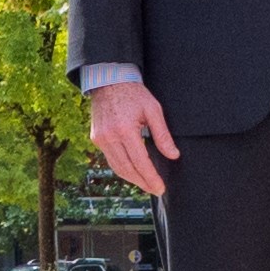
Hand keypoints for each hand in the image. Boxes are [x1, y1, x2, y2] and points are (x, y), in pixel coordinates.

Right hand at [85, 76, 178, 196]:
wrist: (109, 81)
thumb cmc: (134, 93)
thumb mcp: (153, 110)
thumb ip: (163, 134)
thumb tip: (173, 155)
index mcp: (125, 129)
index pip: (140, 162)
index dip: (151, 178)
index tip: (160, 188)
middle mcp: (109, 137)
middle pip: (128, 169)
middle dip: (143, 182)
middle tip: (156, 190)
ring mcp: (100, 139)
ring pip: (117, 167)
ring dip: (132, 179)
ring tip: (146, 184)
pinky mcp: (96, 139)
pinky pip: (110, 159)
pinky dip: (122, 169)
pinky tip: (133, 172)